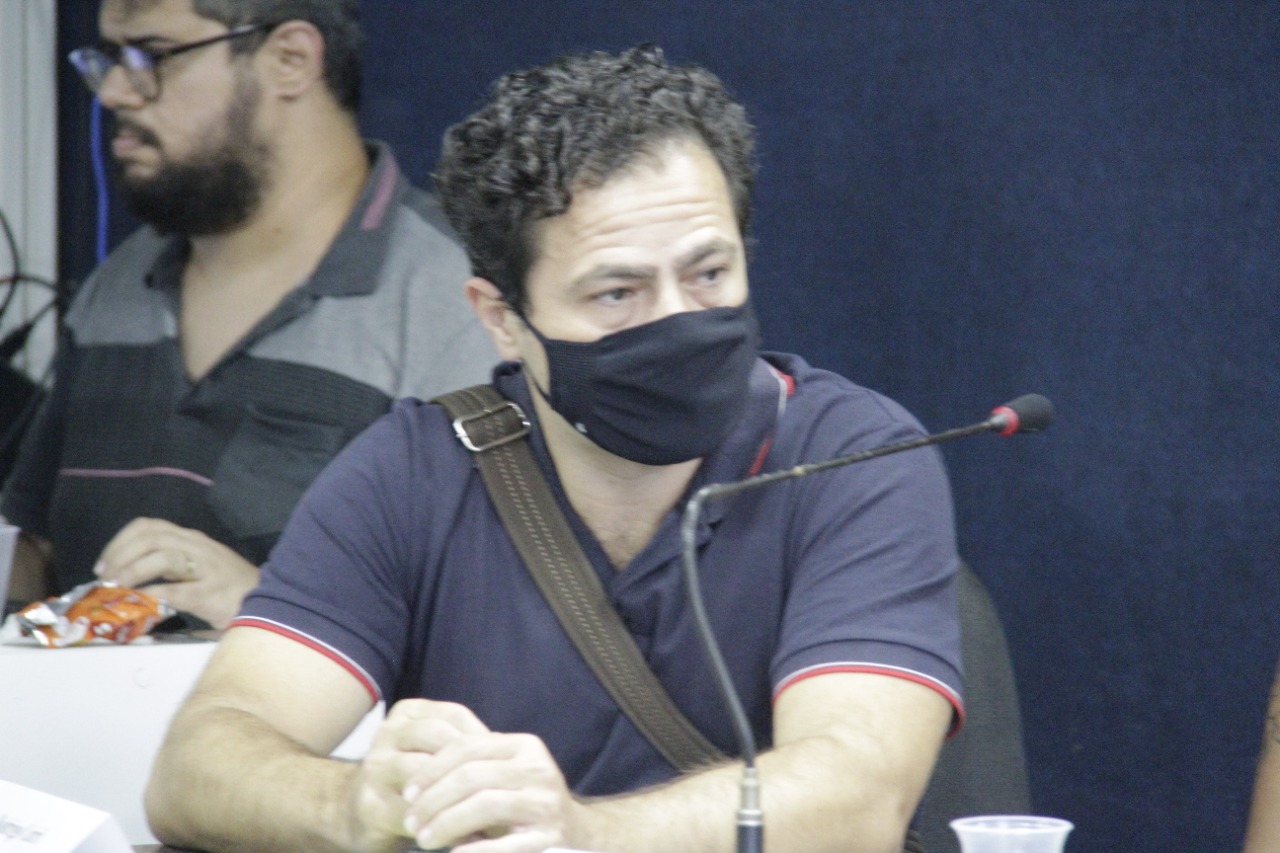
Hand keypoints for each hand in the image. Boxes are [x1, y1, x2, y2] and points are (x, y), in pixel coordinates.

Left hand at [94, 518, 259, 628]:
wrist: (271, 604)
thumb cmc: (230, 589)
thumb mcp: (197, 568)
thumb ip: (169, 569)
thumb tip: (130, 581)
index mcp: (191, 540)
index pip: (149, 527)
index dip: (120, 542)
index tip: (104, 564)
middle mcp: (197, 547)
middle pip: (150, 537)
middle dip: (120, 555)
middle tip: (106, 578)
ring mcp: (206, 568)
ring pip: (161, 555)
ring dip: (132, 571)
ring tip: (118, 588)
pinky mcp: (211, 592)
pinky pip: (176, 590)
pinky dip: (152, 594)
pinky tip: (140, 602)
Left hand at [352, 699, 585, 852]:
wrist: (580, 833)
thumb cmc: (525, 803)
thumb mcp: (505, 776)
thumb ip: (472, 769)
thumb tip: (414, 787)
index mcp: (524, 746)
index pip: (467, 748)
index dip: (431, 770)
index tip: (407, 793)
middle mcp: (538, 769)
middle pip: (471, 776)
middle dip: (432, 800)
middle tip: (411, 821)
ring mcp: (546, 802)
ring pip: (484, 805)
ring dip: (446, 824)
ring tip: (424, 839)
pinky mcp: (551, 836)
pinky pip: (505, 843)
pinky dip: (475, 849)